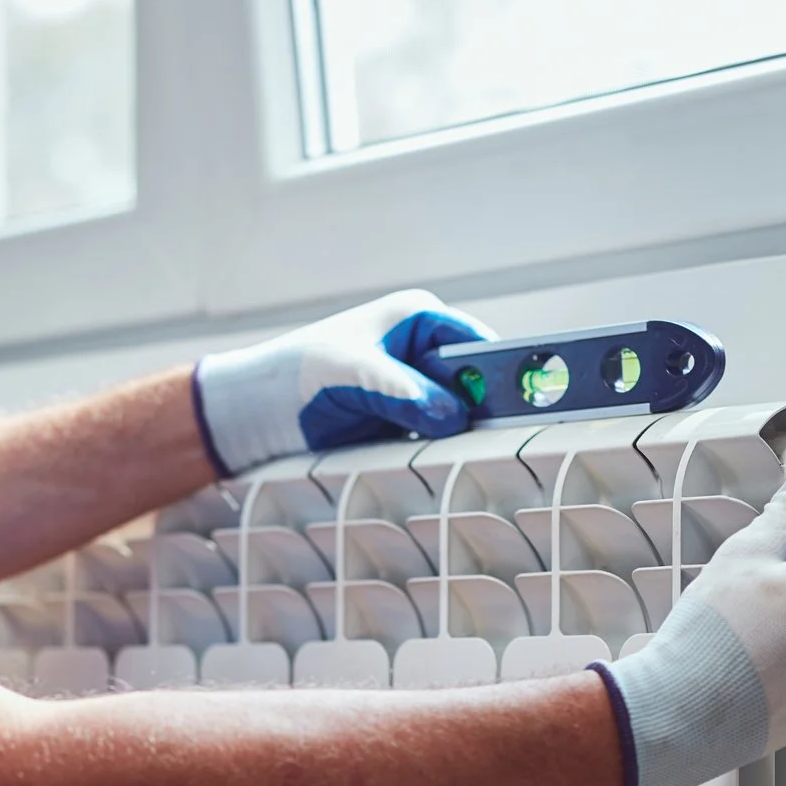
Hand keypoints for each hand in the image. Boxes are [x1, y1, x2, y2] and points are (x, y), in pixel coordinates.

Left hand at [192, 289, 492, 475]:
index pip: (479, 345)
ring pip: (457, 415)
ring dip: (461, 437)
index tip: (527, 403)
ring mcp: (414, 388)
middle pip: (475, 384)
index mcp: (420, 319)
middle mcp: (423, 351)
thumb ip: (402, 391)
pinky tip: (446, 467)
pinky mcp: (401, 421)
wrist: (258, 410)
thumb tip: (450, 415)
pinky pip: (434, 437)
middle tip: (502, 441)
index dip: (505, 373)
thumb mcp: (352, 375)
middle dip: (483, 411)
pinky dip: (439, 451)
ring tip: (476, 458)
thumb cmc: (300, 375)